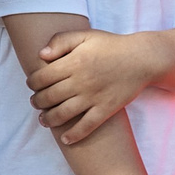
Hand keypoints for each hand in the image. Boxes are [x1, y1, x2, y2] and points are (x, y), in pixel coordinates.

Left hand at [28, 28, 160, 144]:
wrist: (142, 58)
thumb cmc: (112, 46)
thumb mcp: (86, 35)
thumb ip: (61, 40)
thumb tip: (42, 55)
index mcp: (74, 63)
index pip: (41, 78)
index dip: (32, 83)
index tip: (32, 85)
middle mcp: (81, 82)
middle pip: (48, 98)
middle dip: (37, 102)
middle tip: (36, 102)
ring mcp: (93, 97)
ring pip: (62, 115)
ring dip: (48, 120)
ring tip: (44, 120)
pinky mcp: (106, 109)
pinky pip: (87, 126)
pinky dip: (73, 135)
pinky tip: (65, 139)